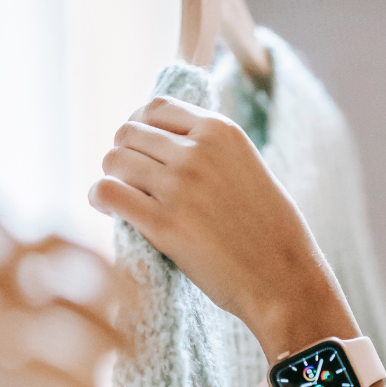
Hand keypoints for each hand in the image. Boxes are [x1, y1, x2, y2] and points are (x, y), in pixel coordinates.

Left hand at [89, 95, 353, 361]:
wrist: (284, 279)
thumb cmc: (271, 232)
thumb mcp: (248, 169)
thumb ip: (210, 150)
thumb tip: (163, 144)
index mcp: (221, 131)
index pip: (156, 107)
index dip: (140, 126)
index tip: (141, 149)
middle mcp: (198, 151)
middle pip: (128, 132)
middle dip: (123, 154)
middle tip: (129, 180)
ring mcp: (179, 186)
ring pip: (114, 160)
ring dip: (112, 177)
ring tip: (120, 197)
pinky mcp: (163, 223)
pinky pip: (109, 193)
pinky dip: (101, 198)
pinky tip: (108, 210)